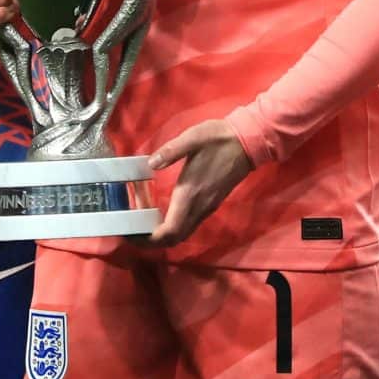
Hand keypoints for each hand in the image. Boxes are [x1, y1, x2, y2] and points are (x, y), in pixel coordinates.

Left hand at [142, 120, 255, 245]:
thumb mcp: (193, 138)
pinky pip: (187, 224)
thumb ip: (171, 151)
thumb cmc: (219, 139)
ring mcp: (206, 207)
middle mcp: (199, 207)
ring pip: (181, 233)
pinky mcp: (209, 204)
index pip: (169, 231)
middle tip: (130, 228)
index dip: (148, 239)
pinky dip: (170, 224)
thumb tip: (151, 163)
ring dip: (160, 233)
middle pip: (174, 239)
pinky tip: (159, 209)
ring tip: (140, 217)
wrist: (248, 142)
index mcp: (191, 194)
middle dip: (150, 240)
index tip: (130, 233)